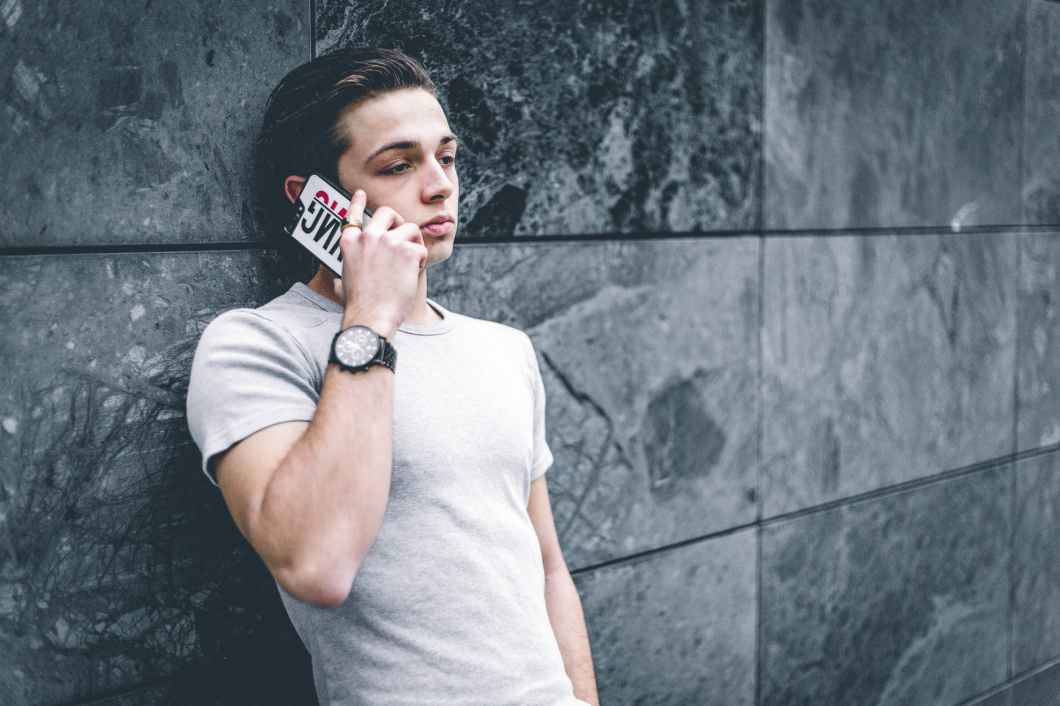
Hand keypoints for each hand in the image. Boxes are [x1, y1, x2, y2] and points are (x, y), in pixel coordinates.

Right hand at [333, 189, 427, 336]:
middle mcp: (368, 236)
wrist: (370, 318)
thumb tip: (335, 283)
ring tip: (408, 265)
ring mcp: (388, 241)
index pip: (354, 215)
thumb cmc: (358, 308)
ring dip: (413, 245)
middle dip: (399, 222)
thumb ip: (342, 276)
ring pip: (411, 229)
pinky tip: (411, 275)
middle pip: (389, 213)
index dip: (358, 203)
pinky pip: (421, 249)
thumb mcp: (343, 285)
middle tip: (404, 239)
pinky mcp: (407, 251)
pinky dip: (420, 262)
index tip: (361, 194)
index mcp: (350, 242)